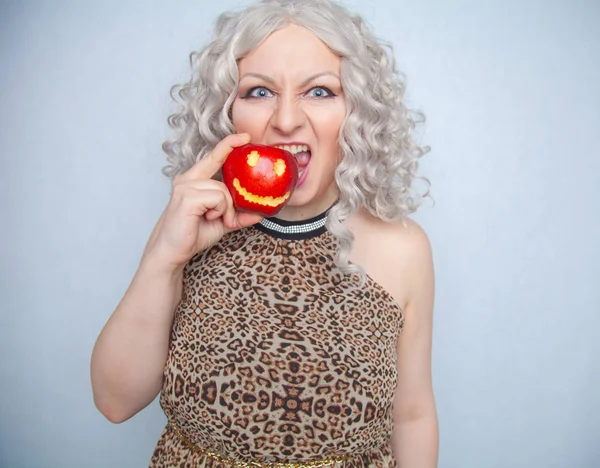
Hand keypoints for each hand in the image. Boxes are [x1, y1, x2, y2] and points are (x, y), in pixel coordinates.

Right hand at [144, 133, 262, 270]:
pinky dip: (220, 211)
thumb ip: (239, 214)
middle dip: (231, 202)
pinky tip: (208, 219)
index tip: (246, 137)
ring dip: (226, 209)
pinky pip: (218, 198)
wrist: (173, 251)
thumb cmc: (192, 234)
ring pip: (223, 190)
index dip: (229, 144)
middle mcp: (188, 179)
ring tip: (216, 220)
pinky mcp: (187, 196)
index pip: (214, 157)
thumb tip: (263, 211)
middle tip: (226, 219)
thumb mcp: (222, 221)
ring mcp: (186, 186)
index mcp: (195, 180)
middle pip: (224, 181)